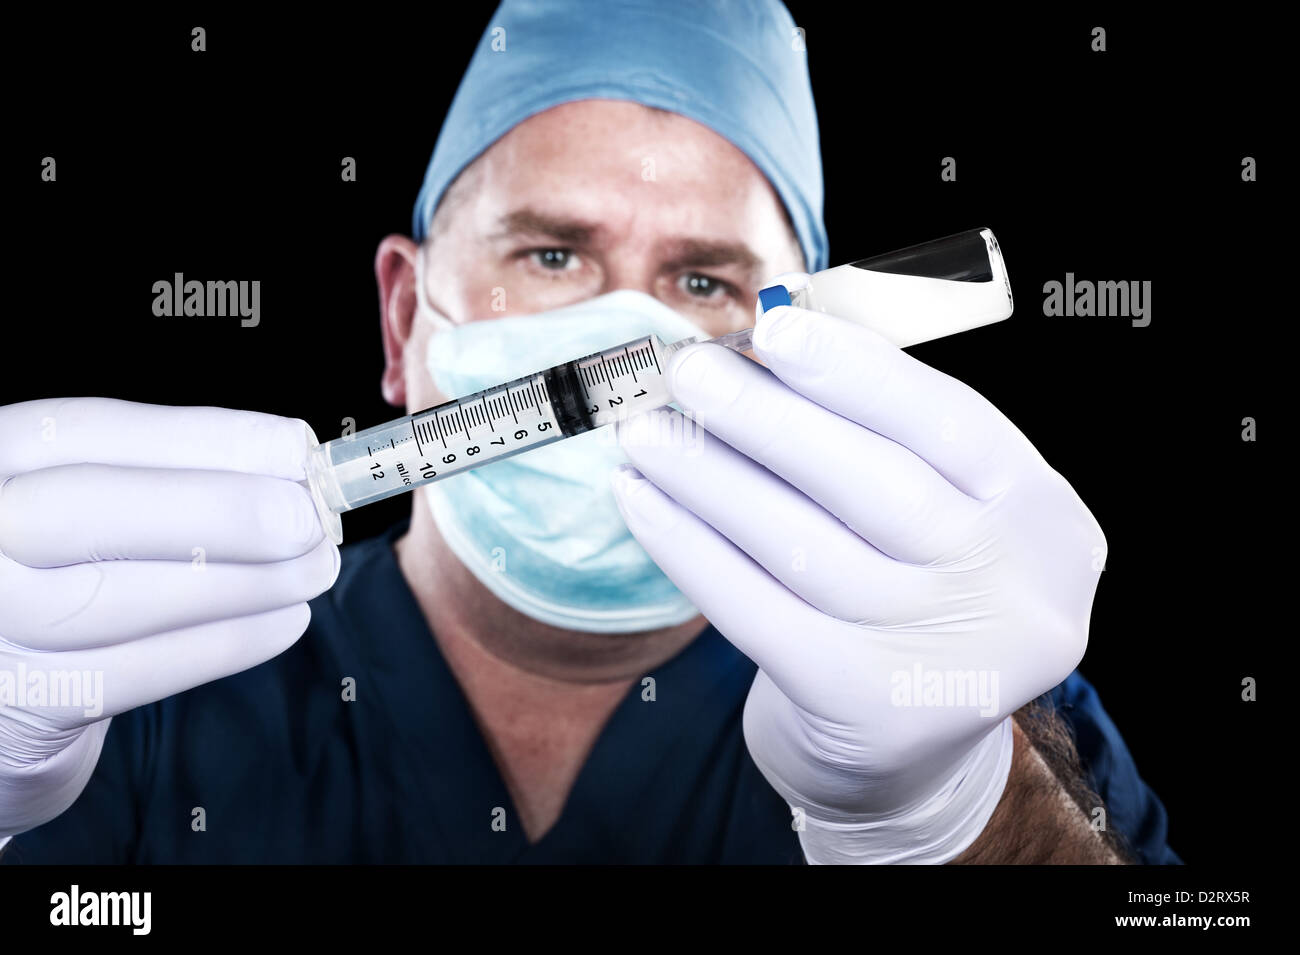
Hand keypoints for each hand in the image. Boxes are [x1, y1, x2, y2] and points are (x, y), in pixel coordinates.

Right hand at [0, 398, 338, 837]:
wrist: (7, 678)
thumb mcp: (90, 496)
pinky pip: (137, 673)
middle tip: (311, 519)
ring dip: (244, 582)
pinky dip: (227, 644)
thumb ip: (169, 472)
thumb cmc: (63, 563)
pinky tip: (285, 620)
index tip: (295, 447)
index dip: (202, 439)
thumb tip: (291, 458)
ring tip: (315, 567)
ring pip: (120, 598)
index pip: (86, 434)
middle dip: (221, 510)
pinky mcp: (25, 700)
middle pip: (88, 509)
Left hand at [611, 304, 1104, 862]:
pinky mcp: (862, 707)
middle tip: (687, 373)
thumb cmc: (919, 587)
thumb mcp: (947, 508)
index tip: (773, 328)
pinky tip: (641, 502)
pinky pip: (755, 611)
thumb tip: (769, 347)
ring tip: (646, 433)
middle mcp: (1012, 591)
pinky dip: (688, 549)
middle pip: (873, 485)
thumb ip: (887, 431)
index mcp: (1043, 516)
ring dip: (708, 479)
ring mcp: (941, 657)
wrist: (910, 739)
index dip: (857, 371)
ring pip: (801, 546)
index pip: (949, 423)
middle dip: (766, 419)